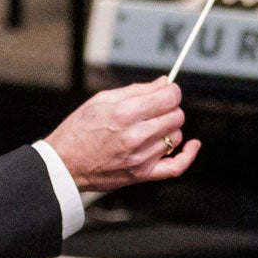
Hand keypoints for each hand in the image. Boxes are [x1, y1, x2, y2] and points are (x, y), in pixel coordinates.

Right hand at [44, 76, 198, 192]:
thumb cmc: (78, 131)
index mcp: (125, 113)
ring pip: (176, 136)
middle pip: (176, 116)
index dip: (172, 91)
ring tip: (153, 128)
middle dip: (170, 109)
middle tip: (157, 109)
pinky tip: (192, 145)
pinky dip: (188, 155)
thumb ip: (136, 91)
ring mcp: (141, 157)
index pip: (168, 97)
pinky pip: (176, 167)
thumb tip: (163, 83)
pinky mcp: (143, 174)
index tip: (169, 91)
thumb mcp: (101, 100)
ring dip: (170, 129)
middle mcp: (135, 136)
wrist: (65, 164)